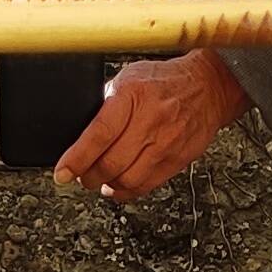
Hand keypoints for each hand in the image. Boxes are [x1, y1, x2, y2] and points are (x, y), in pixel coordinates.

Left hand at [51, 50, 247, 200]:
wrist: (208, 87)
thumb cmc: (164, 81)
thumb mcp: (129, 79)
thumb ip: (106, 104)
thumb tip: (79, 133)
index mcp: (133, 95)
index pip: (99, 135)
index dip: (77, 158)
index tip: (63, 172)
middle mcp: (150, 120)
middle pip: (110, 163)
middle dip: (88, 176)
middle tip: (80, 175)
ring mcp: (165, 143)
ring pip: (126, 179)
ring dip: (106, 185)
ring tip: (98, 180)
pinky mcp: (176, 160)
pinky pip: (144, 186)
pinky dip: (125, 191)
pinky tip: (117, 186)